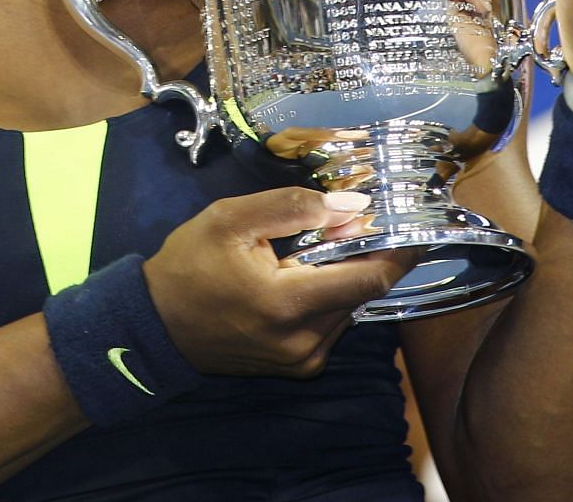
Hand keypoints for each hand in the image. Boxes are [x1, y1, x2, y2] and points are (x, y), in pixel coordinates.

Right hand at [143, 189, 413, 378]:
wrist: (154, 325)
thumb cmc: (189, 265)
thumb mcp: (231, 219)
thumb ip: (293, 207)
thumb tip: (352, 206)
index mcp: (289, 304)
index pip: (370, 278)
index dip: (400, 251)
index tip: (418, 225)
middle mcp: (305, 341)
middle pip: (361, 291)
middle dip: (365, 254)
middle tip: (353, 219)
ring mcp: (302, 360)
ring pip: (348, 307)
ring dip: (343, 275)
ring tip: (317, 245)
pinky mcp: (298, 367)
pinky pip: (331, 323)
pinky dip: (327, 295)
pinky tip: (300, 275)